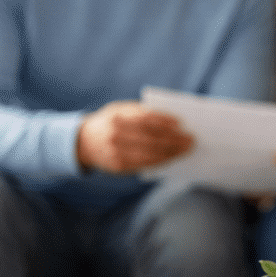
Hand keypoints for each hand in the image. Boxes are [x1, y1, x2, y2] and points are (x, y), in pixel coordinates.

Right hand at [76, 101, 193, 173]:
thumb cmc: (112, 122)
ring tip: (186, 150)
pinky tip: (172, 158)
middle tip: (191, 140)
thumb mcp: (121, 110)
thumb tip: (174, 121)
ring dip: (172, 152)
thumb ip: (142, 112)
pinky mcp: (119, 166)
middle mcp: (115, 134)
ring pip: (150, 153)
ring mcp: (116, 152)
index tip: (182, 124)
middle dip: (174, 140)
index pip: (146, 119)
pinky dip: (161, 161)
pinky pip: (145, 164)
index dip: (165, 122)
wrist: (84, 142)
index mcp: (117, 116)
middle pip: (151, 138)